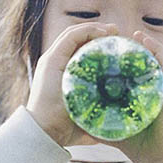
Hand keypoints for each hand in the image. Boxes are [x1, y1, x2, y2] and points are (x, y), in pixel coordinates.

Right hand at [26, 22, 117, 146]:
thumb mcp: (86, 116)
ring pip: (73, 33)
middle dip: (98, 32)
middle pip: (77, 38)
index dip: (97, 41)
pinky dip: (87, 31)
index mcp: (61, 71)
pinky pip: (71, 37)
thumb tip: (117, 127)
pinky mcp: (51, 60)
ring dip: (94, 28)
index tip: (117, 44)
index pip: (78, 47)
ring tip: (112, 30)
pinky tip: (103, 33)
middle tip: (116, 33)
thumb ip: (98, 116)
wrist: (45, 133)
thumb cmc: (65, 129)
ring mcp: (51, 60)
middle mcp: (53, 62)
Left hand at [95, 30, 162, 162]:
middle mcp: (156, 89)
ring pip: (156, 58)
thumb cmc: (143, 150)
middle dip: (131, 49)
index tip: (105, 51)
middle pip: (144, 63)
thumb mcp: (116, 131)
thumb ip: (101, 123)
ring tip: (130, 33)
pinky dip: (156, 49)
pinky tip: (144, 40)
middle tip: (115, 38)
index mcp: (144, 97)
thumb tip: (80, 119)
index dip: (121, 60)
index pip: (133, 73)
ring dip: (144, 44)